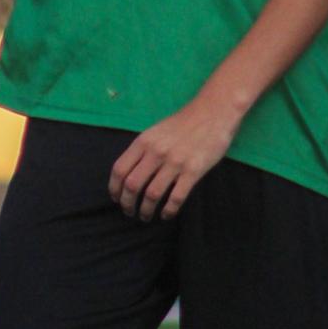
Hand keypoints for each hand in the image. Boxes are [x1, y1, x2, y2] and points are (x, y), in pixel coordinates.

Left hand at [109, 97, 240, 222]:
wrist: (213, 112)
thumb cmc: (183, 123)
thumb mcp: (156, 131)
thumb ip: (142, 150)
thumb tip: (128, 175)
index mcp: (144, 141)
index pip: (119, 170)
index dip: (114, 188)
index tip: (116, 199)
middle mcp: (156, 152)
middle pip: (132, 185)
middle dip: (127, 204)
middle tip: (129, 212)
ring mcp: (175, 162)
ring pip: (152, 194)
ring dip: (146, 210)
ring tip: (146, 216)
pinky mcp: (193, 171)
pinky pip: (176, 197)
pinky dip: (168, 210)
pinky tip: (166, 215)